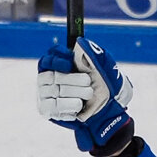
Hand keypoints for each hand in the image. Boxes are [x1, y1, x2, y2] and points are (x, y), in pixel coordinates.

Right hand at [37, 37, 134, 155]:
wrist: (110, 114)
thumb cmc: (107, 89)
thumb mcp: (108, 70)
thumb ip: (96, 55)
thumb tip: (81, 42)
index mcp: (61, 65)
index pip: (50, 57)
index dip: (56, 59)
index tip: (69, 64)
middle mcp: (49, 77)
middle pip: (52, 75)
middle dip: (73, 80)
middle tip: (88, 84)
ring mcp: (45, 93)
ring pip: (53, 90)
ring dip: (75, 93)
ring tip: (88, 97)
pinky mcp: (46, 108)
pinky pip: (52, 105)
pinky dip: (68, 106)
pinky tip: (79, 108)